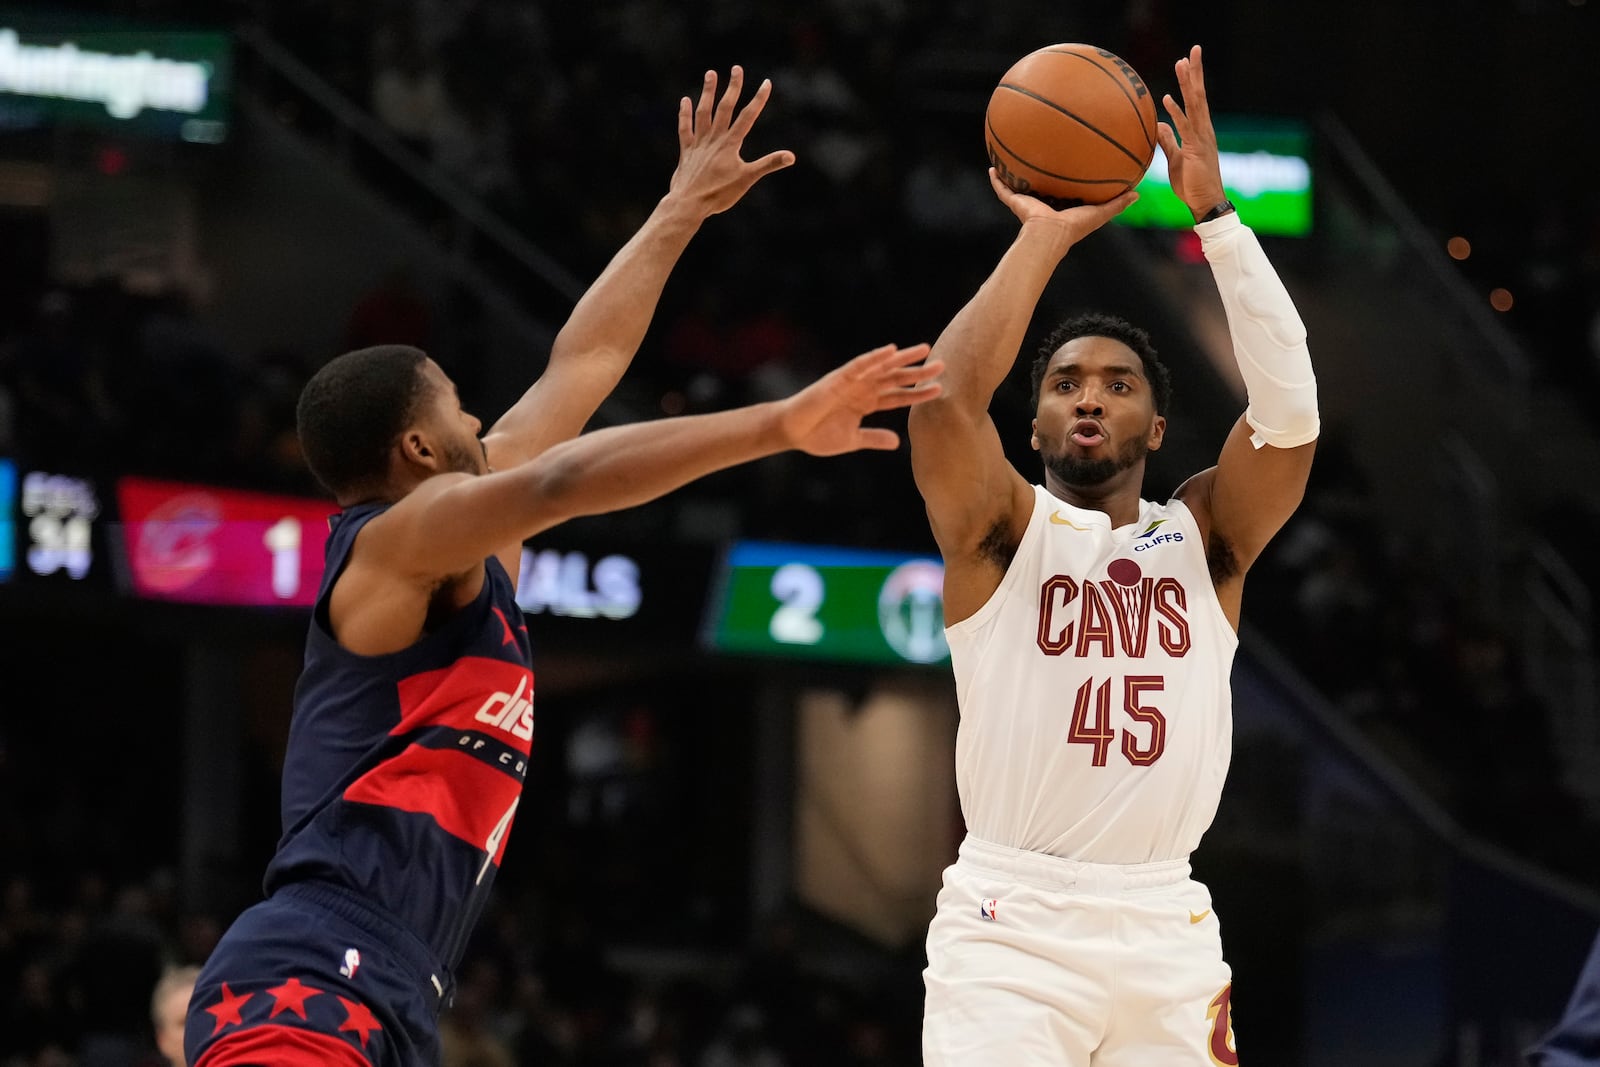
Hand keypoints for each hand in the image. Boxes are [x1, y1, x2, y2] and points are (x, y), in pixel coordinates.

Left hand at [668, 66, 794, 216]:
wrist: (689, 203)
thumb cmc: (720, 194)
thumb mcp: (748, 179)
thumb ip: (769, 164)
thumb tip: (791, 157)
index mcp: (731, 144)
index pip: (748, 116)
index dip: (758, 99)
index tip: (766, 83)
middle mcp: (714, 139)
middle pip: (725, 108)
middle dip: (733, 87)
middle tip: (737, 68)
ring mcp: (699, 143)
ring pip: (704, 112)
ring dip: (708, 92)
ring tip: (711, 74)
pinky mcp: (687, 151)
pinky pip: (685, 128)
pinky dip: (685, 114)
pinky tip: (686, 100)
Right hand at [779, 344, 943, 456]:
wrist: (792, 432)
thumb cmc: (817, 435)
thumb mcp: (852, 440)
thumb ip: (873, 438)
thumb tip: (897, 443)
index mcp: (867, 403)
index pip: (898, 396)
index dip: (918, 393)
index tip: (939, 390)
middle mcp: (863, 388)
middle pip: (895, 378)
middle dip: (918, 372)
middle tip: (942, 366)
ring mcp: (852, 381)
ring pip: (882, 367)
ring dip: (903, 359)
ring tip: (924, 351)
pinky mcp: (838, 378)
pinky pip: (860, 365)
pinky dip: (875, 357)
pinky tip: (891, 351)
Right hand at [987, 169, 1137, 246]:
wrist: (1050, 234)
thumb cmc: (1075, 227)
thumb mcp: (1100, 212)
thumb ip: (1117, 204)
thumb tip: (1137, 194)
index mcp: (1061, 207)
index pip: (1063, 191)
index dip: (1064, 180)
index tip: (1067, 165)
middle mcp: (1043, 204)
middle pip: (1039, 186)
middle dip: (1038, 174)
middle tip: (1039, 155)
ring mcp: (1027, 203)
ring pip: (1018, 186)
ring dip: (1013, 174)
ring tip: (1009, 157)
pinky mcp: (1015, 202)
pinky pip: (1002, 190)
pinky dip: (996, 180)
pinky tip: (991, 167)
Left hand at [1154, 45, 1228, 221]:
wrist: (1205, 203)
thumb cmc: (1191, 185)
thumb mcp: (1176, 159)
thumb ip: (1168, 141)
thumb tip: (1159, 124)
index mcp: (1199, 131)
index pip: (1196, 100)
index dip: (1191, 80)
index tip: (1186, 62)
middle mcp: (1203, 130)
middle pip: (1199, 95)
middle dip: (1195, 72)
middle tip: (1193, 50)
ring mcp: (1201, 138)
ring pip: (1195, 105)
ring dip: (1187, 83)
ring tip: (1182, 62)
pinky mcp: (1196, 149)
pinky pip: (1185, 127)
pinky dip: (1176, 112)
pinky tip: (1167, 98)